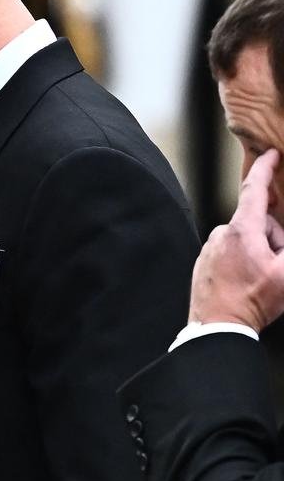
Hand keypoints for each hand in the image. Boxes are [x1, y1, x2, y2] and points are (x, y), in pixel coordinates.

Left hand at [189, 149, 283, 330]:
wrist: (217, 327)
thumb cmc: (252, 301)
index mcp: (241, 229)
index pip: (254, 189)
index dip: (265, 169)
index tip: (271, 153)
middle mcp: (221, 233)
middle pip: (259, 223)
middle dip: (275, 239)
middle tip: (277, 266)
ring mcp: (211, 247)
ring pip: (246, 240)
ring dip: (260, 252)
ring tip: (261, 279)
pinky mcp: (205, 261)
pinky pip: (232, 252)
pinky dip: (245, 261)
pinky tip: (247, 282)